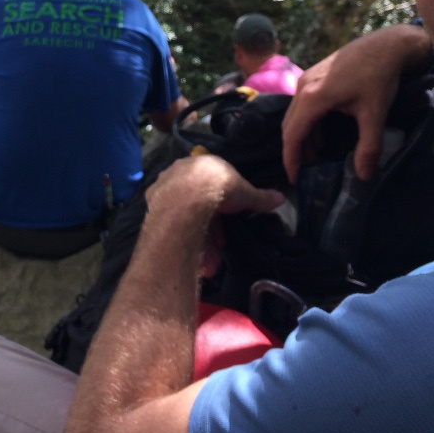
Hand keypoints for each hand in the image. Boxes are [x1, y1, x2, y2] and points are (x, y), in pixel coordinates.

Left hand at [147, 154, 282, 278]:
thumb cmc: (220, 188)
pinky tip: (189, 260)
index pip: (213, 191)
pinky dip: (181, 241)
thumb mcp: (245, 194)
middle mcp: (180, 174)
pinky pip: (170, 225)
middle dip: (209, 236)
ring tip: (207, 267)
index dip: (222, 214)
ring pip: (183, 219)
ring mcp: (164, 189)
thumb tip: (281, 198)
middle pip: (197, 209)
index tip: (226, 234)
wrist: (189, 196)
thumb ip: (260, 197)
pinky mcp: (152, 204)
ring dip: (197, 244)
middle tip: (217, 255)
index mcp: (202, 165)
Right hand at [282, 25, 431, 182]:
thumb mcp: (374, 114)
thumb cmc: (379, 77)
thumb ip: (368, 147)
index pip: (293, 135)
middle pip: (289, 126)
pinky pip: (302, 105)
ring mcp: (306, 79)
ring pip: (295, 115)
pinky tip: (323, 133)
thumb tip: (364, 177)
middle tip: (306, 172)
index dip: (291, 160)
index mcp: (312, 98)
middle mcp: (302, 88)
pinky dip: (308, 123)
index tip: (295, 180)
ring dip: (303, 137)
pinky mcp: (313, 76)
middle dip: (295, 151)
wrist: (386, 45)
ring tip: (316, 156)